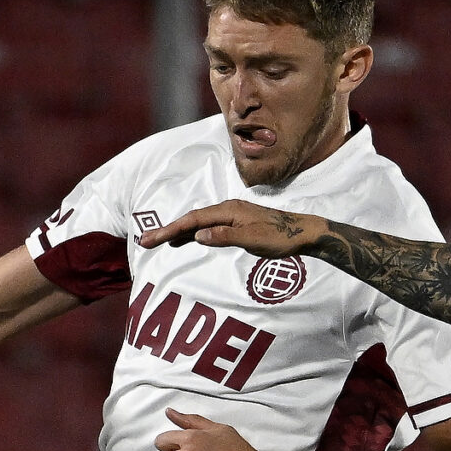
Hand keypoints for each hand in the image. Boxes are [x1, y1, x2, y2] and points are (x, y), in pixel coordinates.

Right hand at [137, 201, 324, 256]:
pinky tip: (187, 240)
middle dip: (167, 230)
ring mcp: (232, 216)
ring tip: (159, 241)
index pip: (193, 221)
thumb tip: (199, 235)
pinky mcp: (237, 223)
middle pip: (191, 219)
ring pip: (199, 223)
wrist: (305, 232)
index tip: (150, 239)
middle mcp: (228, 209)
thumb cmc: (282, 237)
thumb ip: (225, 236)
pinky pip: (209, 227)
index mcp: (229, 211)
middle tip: (146, 241)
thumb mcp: (254, 240)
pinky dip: (194, 233)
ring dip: (178, 232)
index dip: (170, 230)